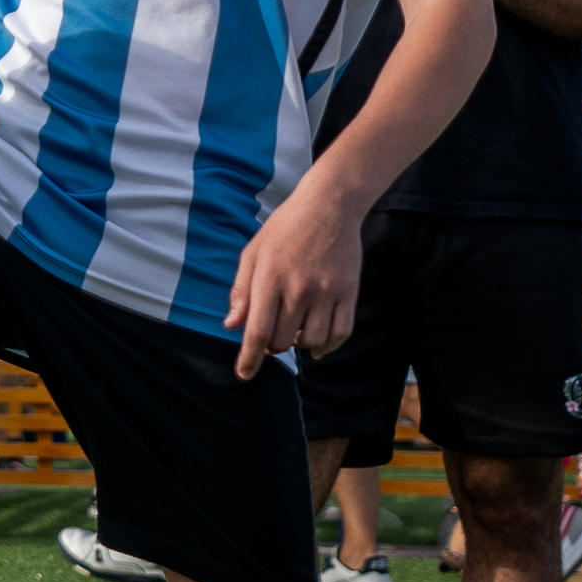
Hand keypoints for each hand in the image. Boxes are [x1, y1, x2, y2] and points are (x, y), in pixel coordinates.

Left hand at [222, 184, 365, 377]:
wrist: (329, 207)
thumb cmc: (284, 229)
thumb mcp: (253, 253)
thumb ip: (241, 291)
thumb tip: (232, 325)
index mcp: (270, 278)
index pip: (258, 330)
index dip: (249, 358)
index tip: (245, 375)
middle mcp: (299, 288)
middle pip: (283, 340)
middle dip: (273, 346)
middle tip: (272, 334)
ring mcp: (327, 291)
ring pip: (312, 342)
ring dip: (300, 345)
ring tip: (295, 331)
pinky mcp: (349, 292)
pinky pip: (341, 333)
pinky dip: (327, 345)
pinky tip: (317, 340)